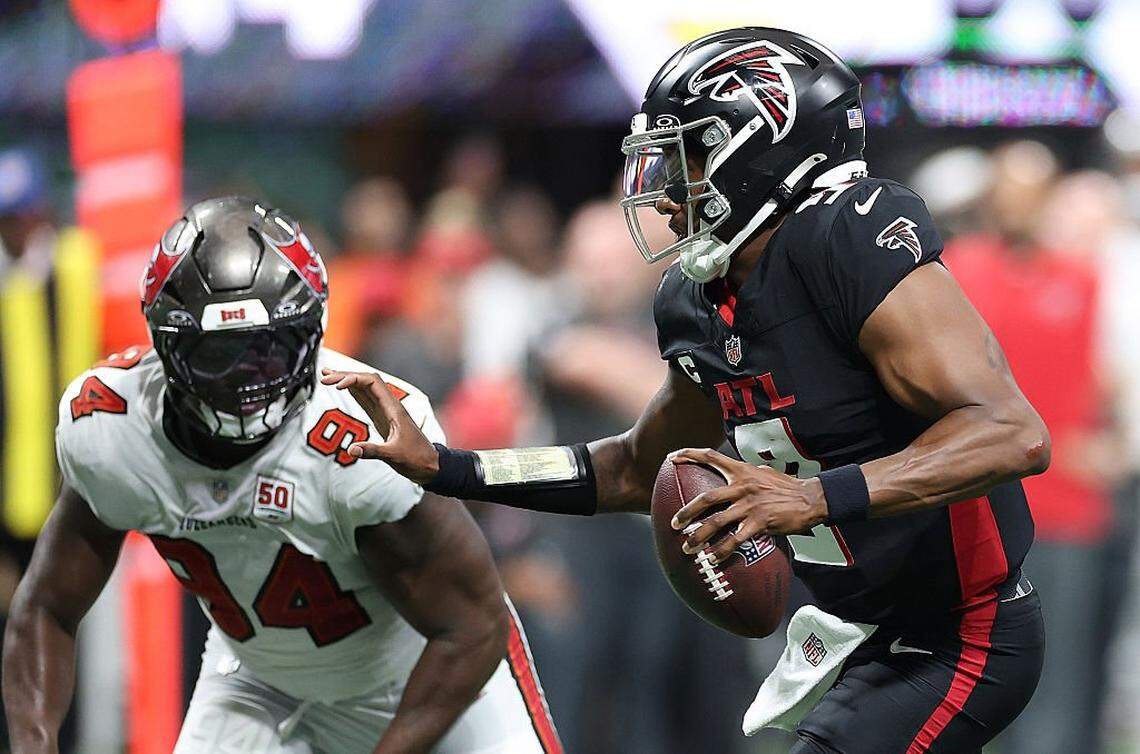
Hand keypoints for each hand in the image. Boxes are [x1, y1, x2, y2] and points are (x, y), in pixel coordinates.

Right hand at [320, 369, 440, 485]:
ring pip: (365, 389)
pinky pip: (366, 400)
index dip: (354, 379)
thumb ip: (373, 451)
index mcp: (393, 408)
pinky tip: (342, 389)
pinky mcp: (382, 419)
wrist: (429, 464)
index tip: (337, 386)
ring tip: (326, 377)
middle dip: (345, 376)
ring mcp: (385, 411)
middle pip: (366, 381)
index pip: (373, 382)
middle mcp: (389, 405)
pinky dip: (352, 392)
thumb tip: (351, 450)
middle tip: (324, 377)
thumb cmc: (416, 458)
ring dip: (347, 381)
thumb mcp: (394, 455)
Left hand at [669, 448, 827, 562]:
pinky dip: (722, 550)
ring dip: (699, 537)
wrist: (811, 498)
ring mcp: (750, 505)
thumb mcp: (763, 472)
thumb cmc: (786, 487)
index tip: (672, 457)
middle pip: (706, 498)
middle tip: (674, 524)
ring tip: (688, 549)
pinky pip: (735, 539)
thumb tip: (731, 473)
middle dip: (687, 512)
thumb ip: (745, 474)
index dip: (690, 455)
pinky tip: (713, 559)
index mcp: (742, 471)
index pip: (711, 457)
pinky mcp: (760, 522)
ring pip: (717, 521)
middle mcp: (742, 486)